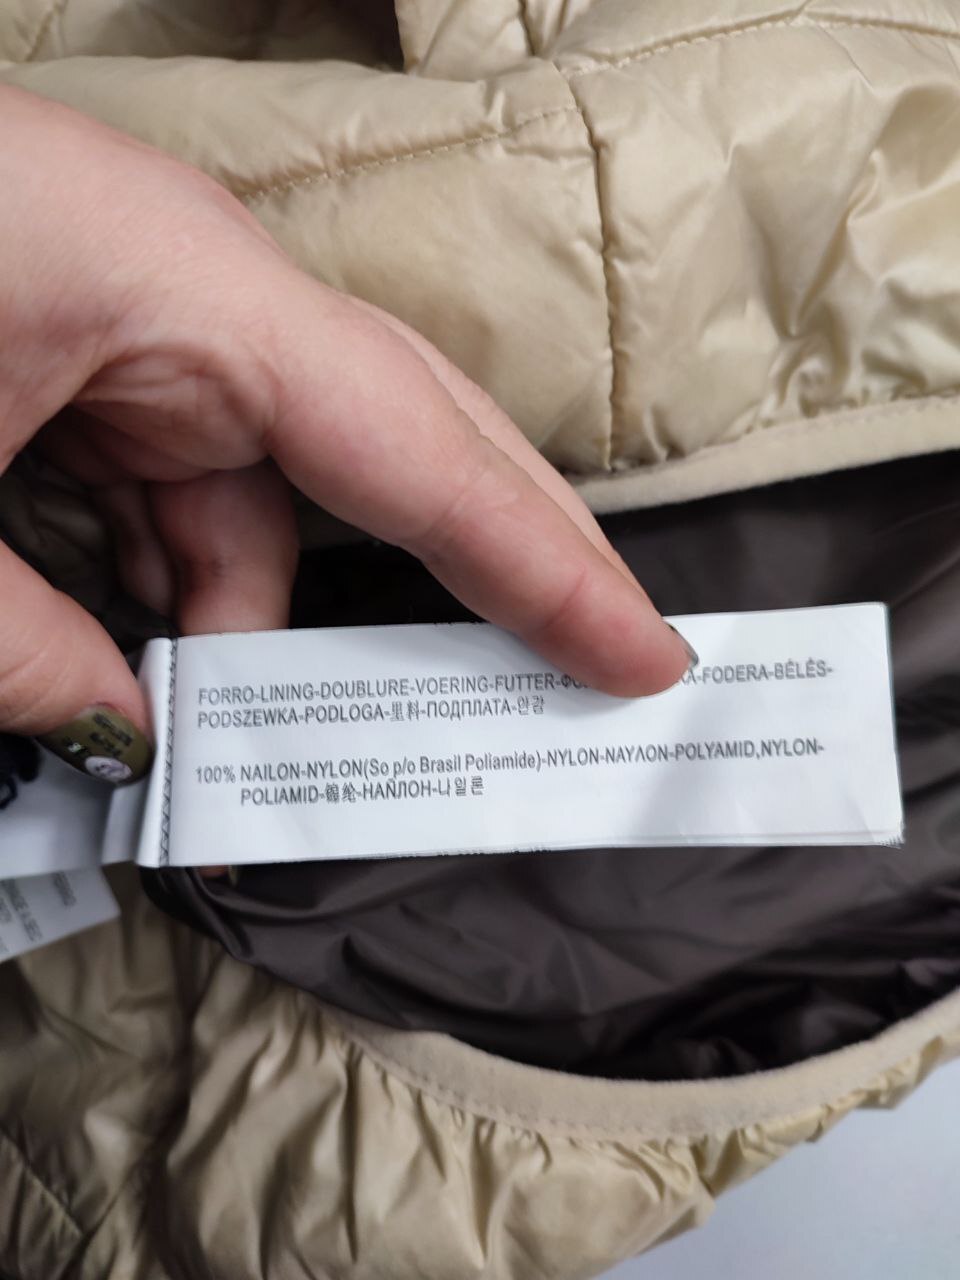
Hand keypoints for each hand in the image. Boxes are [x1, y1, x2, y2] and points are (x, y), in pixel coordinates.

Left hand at [0, 86, 692, 784]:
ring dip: (244, 631)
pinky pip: (177, 487)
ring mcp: (139, 317)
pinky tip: (132, 667)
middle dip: (477, 575)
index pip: (420, 446)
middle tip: (553, 687)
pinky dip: (169, 590)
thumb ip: (22, 645)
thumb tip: (125, 738)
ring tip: (221, 747)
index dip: (544, 566)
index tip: (642, 655)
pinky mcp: (86, 350)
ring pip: (262, 498)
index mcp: (183, 283)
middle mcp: (192, 289)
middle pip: (397, 446)